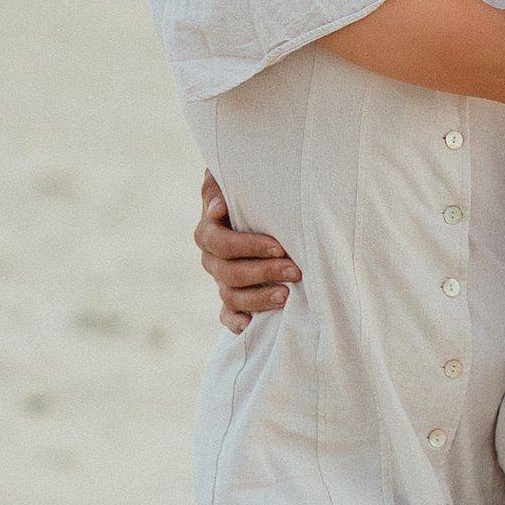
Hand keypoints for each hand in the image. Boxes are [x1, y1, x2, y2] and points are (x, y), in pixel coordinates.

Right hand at [196, 173, 301, 332]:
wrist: (263, 210)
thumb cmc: (253, 191)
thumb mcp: (237, 180)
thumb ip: (219, 185)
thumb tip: (217, 208)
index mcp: (209, 232)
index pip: (221, 243)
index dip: (249, 247)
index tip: (279, 246)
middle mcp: (212, 259)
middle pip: (229, 272)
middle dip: (263, 272)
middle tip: (295, 270)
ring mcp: (221, 281)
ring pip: (231, 296)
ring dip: (258, 298)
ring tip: (287, 296)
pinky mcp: (231, 300)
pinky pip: (227, 316)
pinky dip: (236, 322)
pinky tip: (251, 324)